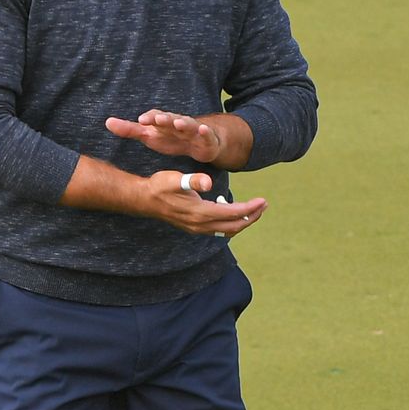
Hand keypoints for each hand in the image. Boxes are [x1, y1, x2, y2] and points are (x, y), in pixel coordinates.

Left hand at [107, 110, 224, 163]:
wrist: (199, 143)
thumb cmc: (170, 137)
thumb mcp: (149, 135)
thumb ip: (129, 130)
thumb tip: (107, 122)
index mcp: (163, 122)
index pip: (154, 118)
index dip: (149, 118)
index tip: (141, 120)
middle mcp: (177, 122)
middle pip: (170, 119)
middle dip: (164, 118)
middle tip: (157, 119)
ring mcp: (192, 129)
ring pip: (188, 124)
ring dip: (183, 122)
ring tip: (179, 122)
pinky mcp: (205, 138)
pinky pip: (205, 134)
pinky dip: (204, 131)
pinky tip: (203, 129)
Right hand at [143, 170, 267, 237]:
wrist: (144, 200)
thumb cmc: (160, 186)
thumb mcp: (176, 179)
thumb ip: (193, 181)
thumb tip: (209, 182)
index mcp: (200, 213)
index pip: (233, 213)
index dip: (250, 208)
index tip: (263, 200)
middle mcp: (200, 224)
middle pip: (234, 226)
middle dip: (251, 216)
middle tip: (264, 205)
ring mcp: (197, 229)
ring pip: (227, 230)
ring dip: (242, 221)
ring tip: (253, 209)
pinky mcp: (194, 228)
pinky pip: (218, 230)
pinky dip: (230, 223)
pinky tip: (231, 210)